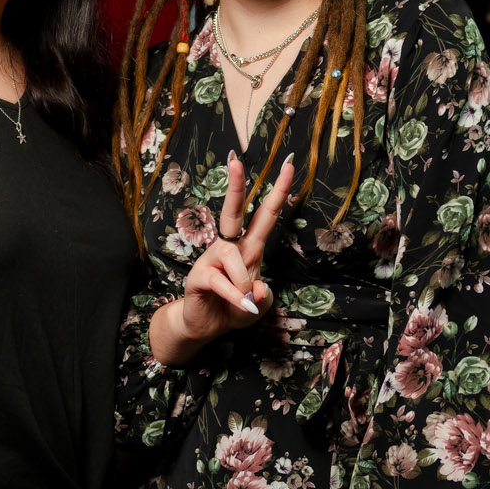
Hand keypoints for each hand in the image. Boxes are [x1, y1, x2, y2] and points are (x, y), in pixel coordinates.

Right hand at [152, 152, 296, 365]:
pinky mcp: (199, 276)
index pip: (265, 216)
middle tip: (237, 161)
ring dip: (243, 281)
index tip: (289, 166)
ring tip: (244, 301)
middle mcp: (230, 247)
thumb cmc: (234, 309)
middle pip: (233, 211)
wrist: (206, 327)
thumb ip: (264, 296)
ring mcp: (212, 259)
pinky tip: (241, 305)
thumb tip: (257, 288)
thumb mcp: (259, 305)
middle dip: (236, 186)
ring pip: (233, 257)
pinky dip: (236, 297)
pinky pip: (222, 282)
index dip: (278, 192)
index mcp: (249, 248)